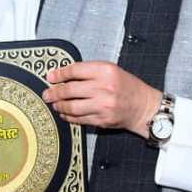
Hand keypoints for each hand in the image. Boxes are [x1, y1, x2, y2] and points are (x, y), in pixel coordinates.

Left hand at [43, 61, 160, 136]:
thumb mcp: (111, 71)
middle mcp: (104, 88)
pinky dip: (68, 116)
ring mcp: (103, 105)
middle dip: (54, 92)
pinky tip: (64, 113)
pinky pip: (79, 119)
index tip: (50, 76)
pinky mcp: (102, 120)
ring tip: (54, 104)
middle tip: (47, 94)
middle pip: (70, 90)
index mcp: (106, 71)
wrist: (144, 107)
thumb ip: (89, 71)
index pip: (75, 71)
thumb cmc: (127, 87)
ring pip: (72, 106)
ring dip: (59, 106)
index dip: (59, 74)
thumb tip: (63, 75)